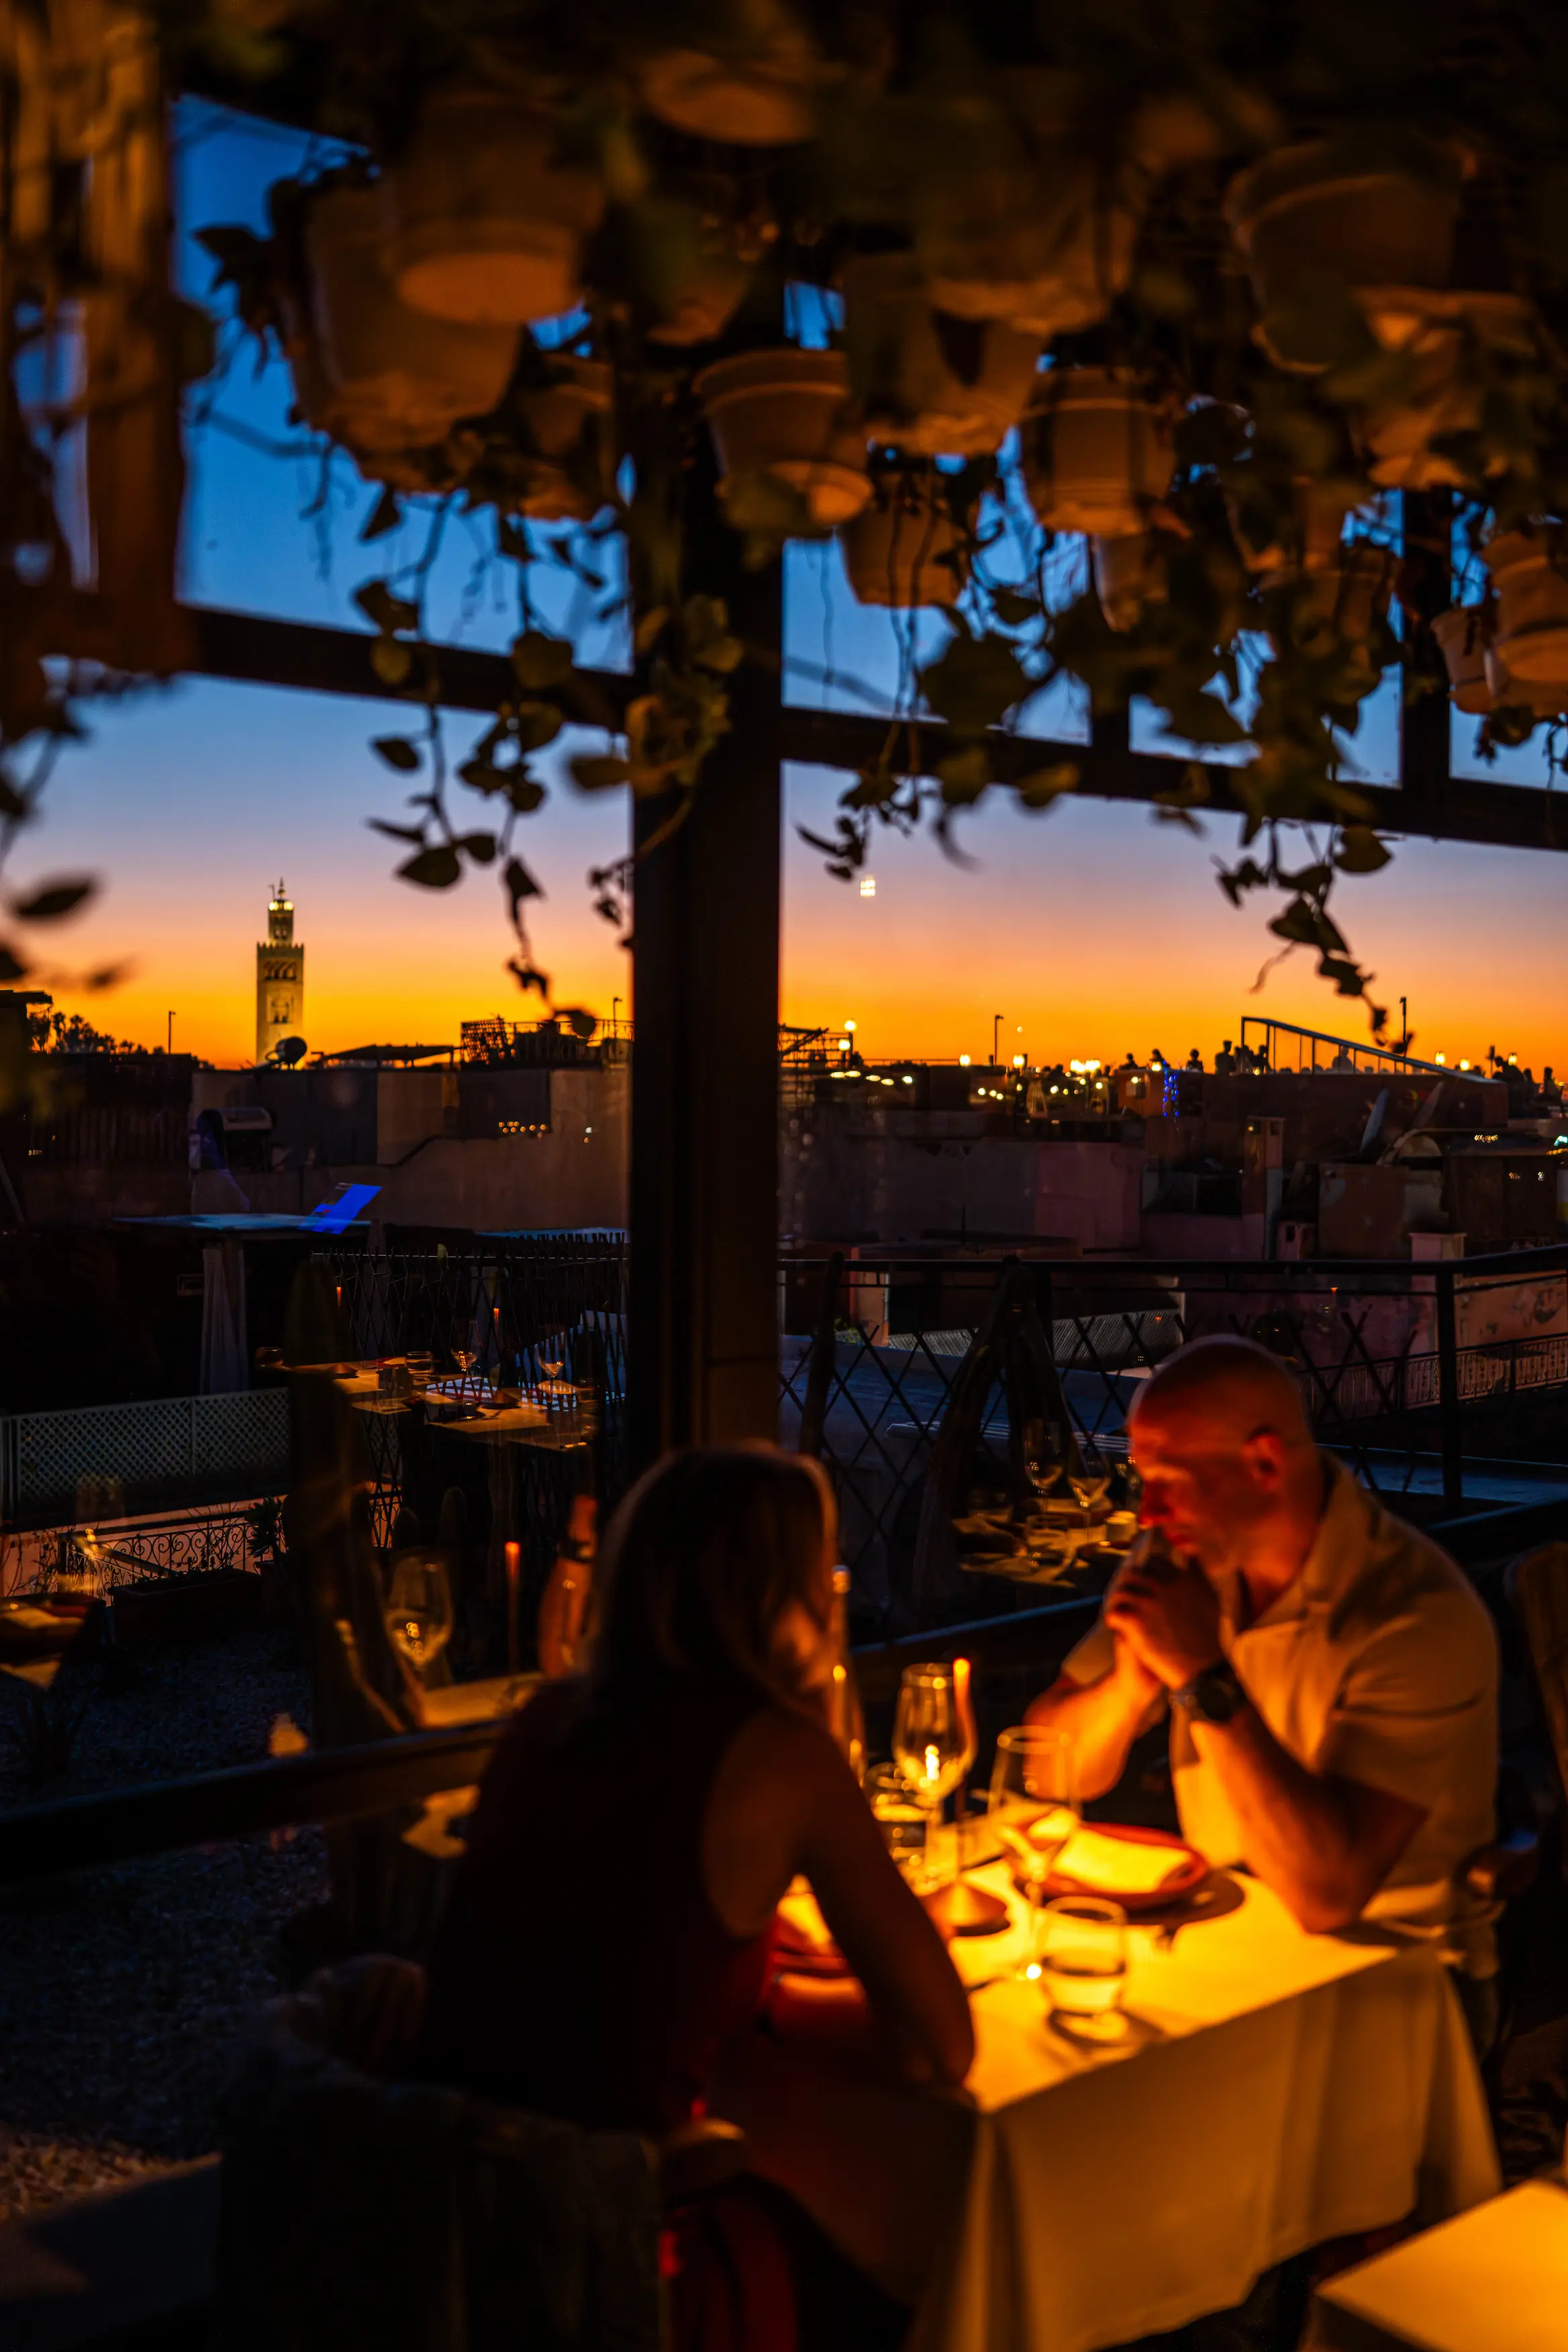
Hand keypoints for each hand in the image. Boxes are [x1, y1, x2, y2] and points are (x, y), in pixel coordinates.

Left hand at [1104, 1552, 1224, 1691]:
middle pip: (1133, 1575)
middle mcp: (1163, 1585)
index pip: (1155, 1562)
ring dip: (1118, 1601)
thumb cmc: (1209, 1636)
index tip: (1142, 1577)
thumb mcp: (1210, 1598)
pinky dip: (1113, 1619)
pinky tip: (1116, 1626)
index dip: (1146, 1569)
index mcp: (1181, 1578)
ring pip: (1120, 1592)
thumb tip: (1189, 1550)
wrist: (1201, 1667)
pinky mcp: (1134, 1620)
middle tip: (1127, 1595)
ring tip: (1119, 1611)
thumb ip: (1197, 1572)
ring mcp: (1146, 1602)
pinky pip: (1114, 1613)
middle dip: (1127, 1584)